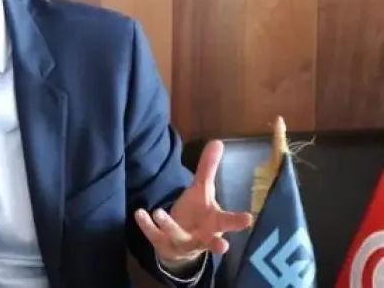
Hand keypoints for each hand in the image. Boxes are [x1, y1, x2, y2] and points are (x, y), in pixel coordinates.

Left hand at [134, 140, 252, 265]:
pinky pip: (154, 235)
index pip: (229, 222)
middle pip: (212, 241)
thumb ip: (208, 168)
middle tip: (224, 247)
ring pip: (178, 236)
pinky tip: (139, 213)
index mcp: (215, 223)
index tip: (248, 219)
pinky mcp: (163, 243)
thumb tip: (218, 141)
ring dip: (169, 226)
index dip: (239, 221)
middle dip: (217, 244)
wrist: (179, 243)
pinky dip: (147, 225)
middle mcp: (202, 237)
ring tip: (159, 212)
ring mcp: (182, 243)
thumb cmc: (198, 215)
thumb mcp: (203, 190)